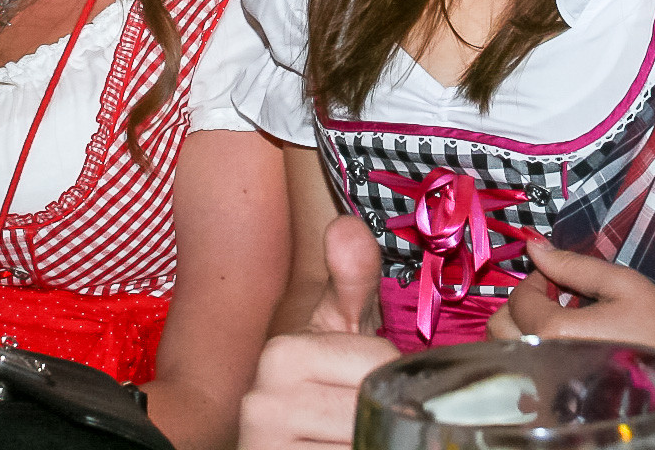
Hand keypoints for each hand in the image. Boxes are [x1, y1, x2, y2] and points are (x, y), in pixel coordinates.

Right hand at [240, 215, 397, 447]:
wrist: (282, 444)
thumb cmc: (318, 387)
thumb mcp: (337, 330)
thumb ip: (351, 280)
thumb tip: (347, 227)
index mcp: (280, 353)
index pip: (380, 364)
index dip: (393, 376)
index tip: (371, 384)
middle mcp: (262, 401)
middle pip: (373, 404)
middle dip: (385, 412)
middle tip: (370, 413)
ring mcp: (263, 444)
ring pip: (362, 440)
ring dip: (373, 439)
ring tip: (356, 434)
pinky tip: (340, 446)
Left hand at [488, 241, 654, 448]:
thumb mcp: (623, 284)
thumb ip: (574, 265)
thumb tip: (534, 245)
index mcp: (558, 332)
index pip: (520, 299)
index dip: (537, 281)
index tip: (558, 280)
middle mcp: (543, 364)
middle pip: (500, 328)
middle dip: (521, 307)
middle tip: (553, 300)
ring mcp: (547, 391)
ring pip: (507, 355)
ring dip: (523, 332)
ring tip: (559, 325)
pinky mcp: (557, 407)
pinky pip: (524, 380)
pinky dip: (531, 359)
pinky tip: (562, 351)